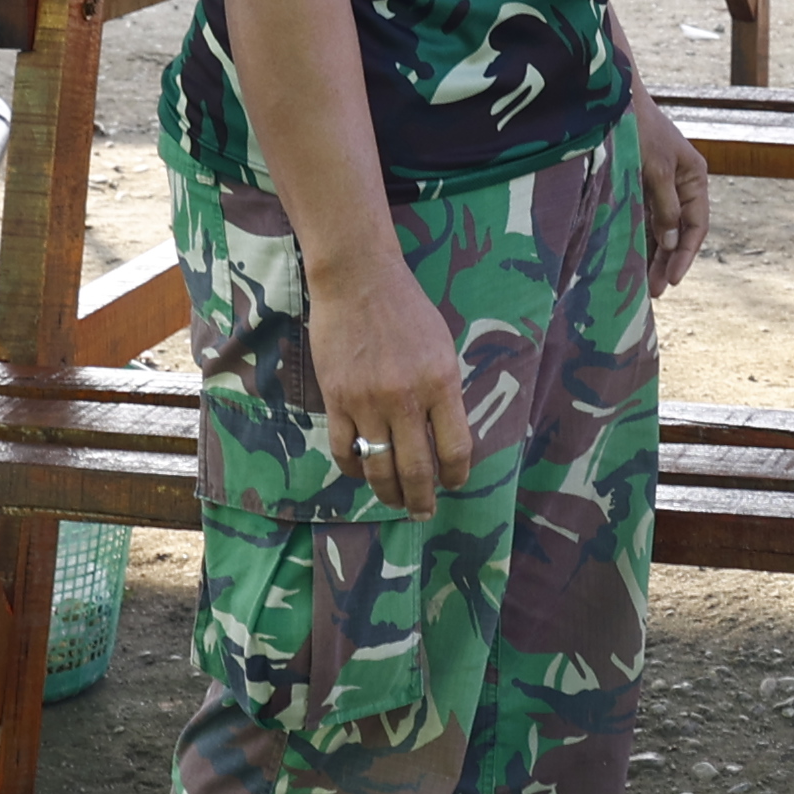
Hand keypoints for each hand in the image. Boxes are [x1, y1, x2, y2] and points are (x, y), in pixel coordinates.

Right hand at [308, 236, 479, 508]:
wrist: (359, 280)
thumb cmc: (407, 310)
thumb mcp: (442, 348)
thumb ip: (445, 392)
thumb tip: (444, 437)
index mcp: (441, 383)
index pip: (455, 449)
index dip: (456, 476)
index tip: (453, 484)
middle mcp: (406, 398)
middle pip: (416, 469)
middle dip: (421, 499)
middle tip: (422, 512)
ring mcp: (367, 402)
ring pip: (379, 467)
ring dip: (387, 493)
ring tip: (394, 502)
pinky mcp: (337, 400)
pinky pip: (345, 450)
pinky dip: (354, 468)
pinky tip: (362, 471)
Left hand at [633, 93, 714, 296]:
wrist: (613, 101)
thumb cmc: (640, 130)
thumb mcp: (656, 170)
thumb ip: (665, 207)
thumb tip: (671, 243)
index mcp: (695, 177)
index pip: (697, 225)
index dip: (686, 253)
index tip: (674, 279)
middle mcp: (680, 184)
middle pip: (679, 231)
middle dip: (668, 261)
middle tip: (656, 291)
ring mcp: (660, 185)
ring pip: (660, 228)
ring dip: (653, 255)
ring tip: (644, 285)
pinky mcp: (639, 185)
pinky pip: (643, 219)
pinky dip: (640, 238)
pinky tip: (632, 260)